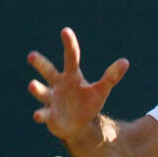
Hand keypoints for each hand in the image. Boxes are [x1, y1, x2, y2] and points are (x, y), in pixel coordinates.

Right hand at [27, 27, 128, 142]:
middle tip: (32, 56)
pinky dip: (40, 114)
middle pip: (47, 71)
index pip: (70, 57)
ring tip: (32, 85)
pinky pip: (43, 113)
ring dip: (36, 88)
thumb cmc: (88, 103)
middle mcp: (58, 84)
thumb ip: (111, 77)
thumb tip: (126, 61)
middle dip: (40, 63)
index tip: (65, 31)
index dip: (69, 44)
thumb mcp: (101, 91)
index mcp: (71, 75)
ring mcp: (51, 99)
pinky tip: (37, 115)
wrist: (78, 125)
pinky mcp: (49, 115)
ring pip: (41, 91)